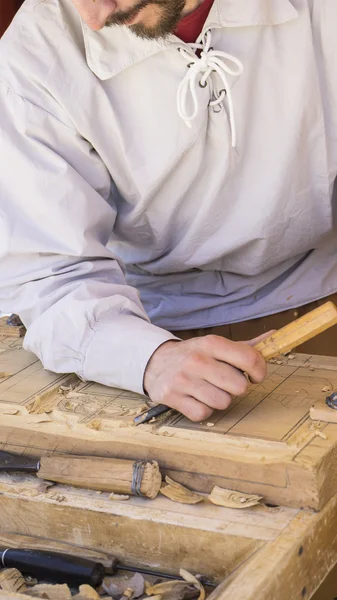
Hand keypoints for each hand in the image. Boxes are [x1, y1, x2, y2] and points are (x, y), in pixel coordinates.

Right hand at [143, 334, 268, 420]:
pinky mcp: (172, 397)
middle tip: (225, 383)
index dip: (259, 371)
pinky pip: (203, 413)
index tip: (254, 376)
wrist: (154, 362)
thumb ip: (245, 345)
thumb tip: (275, 335)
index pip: (250, 359)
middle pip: (239, 386)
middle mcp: (197, 360)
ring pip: (223, 402)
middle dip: (236, 388)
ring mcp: (183, 379)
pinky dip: (203, 410)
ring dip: (219, 400)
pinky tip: (195, 398)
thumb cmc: (193, 356)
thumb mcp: (215, 345)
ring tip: (208, 390)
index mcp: (211, 343)